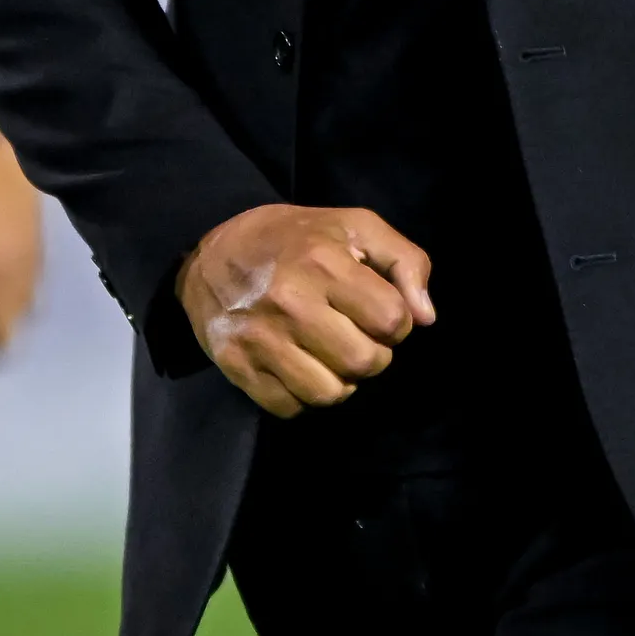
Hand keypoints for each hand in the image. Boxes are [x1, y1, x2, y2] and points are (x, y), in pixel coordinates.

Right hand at [174, 204, 432, 417]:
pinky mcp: (237, 366)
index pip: (393, 321)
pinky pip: (290, 408)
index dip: (395, 321)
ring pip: (330, 394)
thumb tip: (425, 318)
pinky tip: (297, 366)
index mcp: (324, 262)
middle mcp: (291, 301)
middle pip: (365, 362)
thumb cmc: (293, 239)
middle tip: (353, 335)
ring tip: (327, 355)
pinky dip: (301, 396)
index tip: (375, 310)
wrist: (209, 254)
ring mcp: (260, 338)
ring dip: (340, 381)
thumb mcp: (355, 227)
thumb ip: (405, 262)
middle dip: (372, 355)